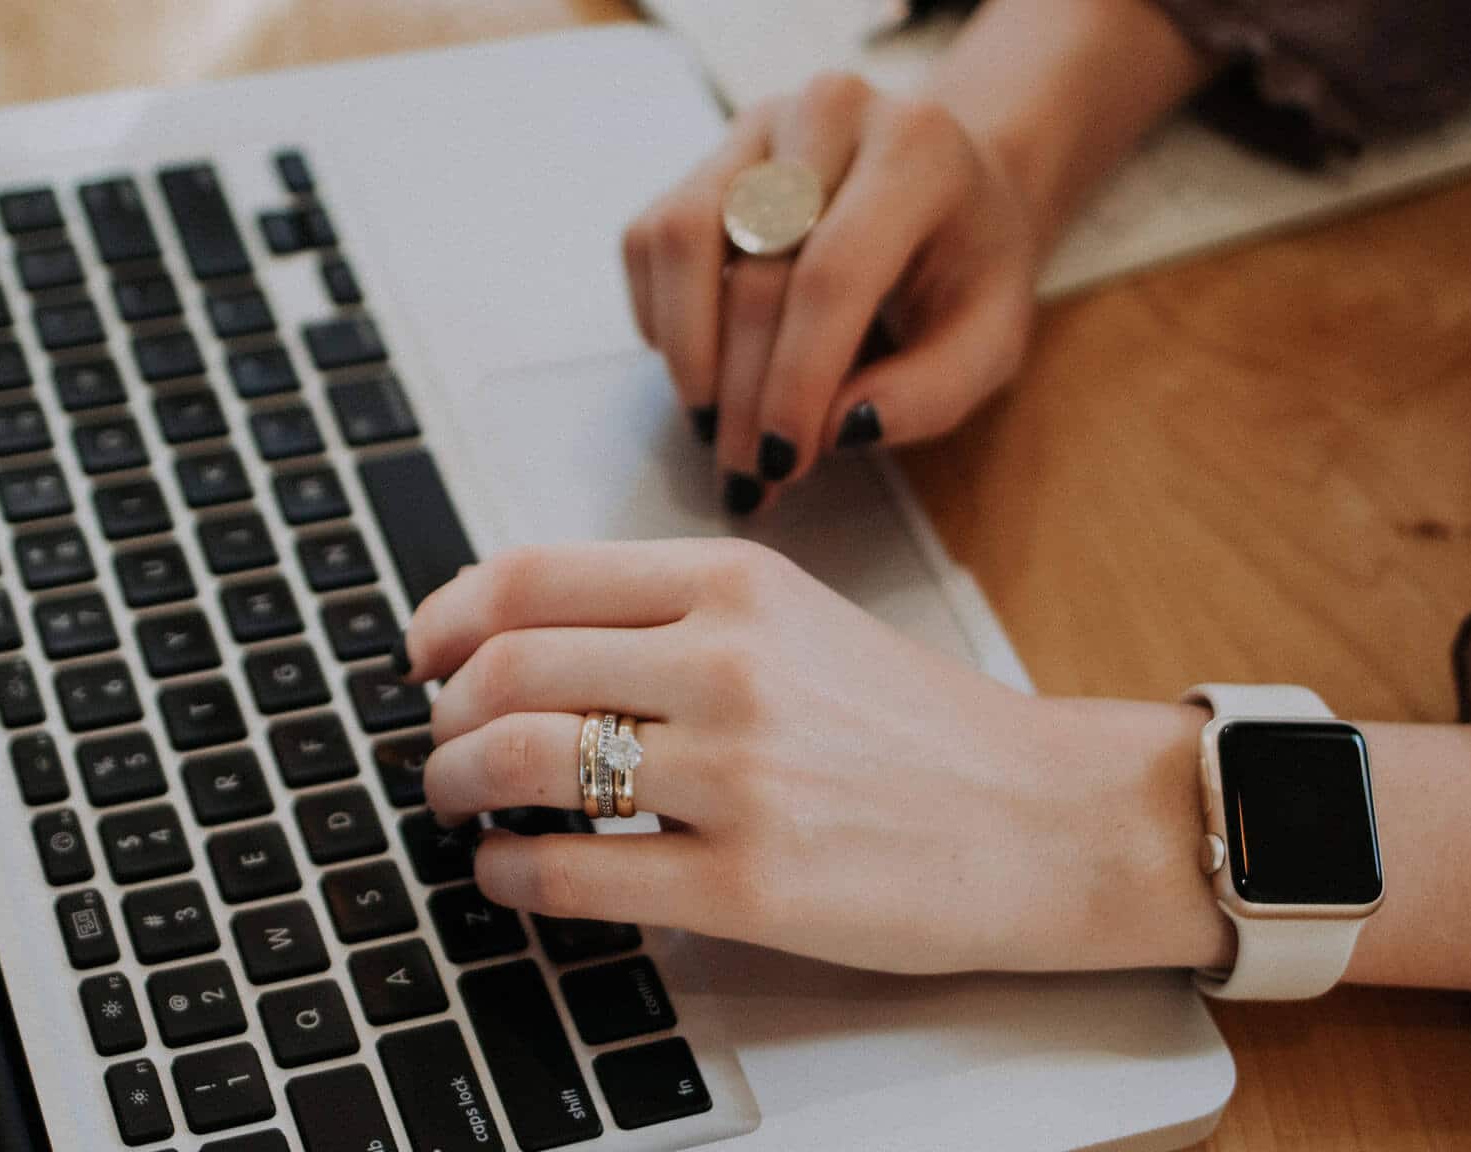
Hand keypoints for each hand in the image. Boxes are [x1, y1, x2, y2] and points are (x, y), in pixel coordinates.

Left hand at [399, 540, 1227, 975]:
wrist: (1048, 818)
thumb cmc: (920, 727)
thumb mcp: (799, 621)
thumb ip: (671, 616)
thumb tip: (524, 639)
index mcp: (736, 583)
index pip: (532, 575)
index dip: (446, 616)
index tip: (422, 653)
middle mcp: (730, 664)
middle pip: (507, 668)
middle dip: (442, 715)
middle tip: (437, 744)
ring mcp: (739, 776)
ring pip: (523, 762)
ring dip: (456, 786)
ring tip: (458, 805)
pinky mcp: (750, 885)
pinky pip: (573, 874)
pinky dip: (507, 876)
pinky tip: (507, 876)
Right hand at [621, 73, 1037, 513]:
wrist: (948, 184)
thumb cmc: (967, 269)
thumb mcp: (990, 341)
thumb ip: (930, 393)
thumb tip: (836, 430)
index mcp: (917, 150)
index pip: (832, 272)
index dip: (796, 378)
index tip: (782, 462)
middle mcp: (830, 113)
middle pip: (754, 269)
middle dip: (742, 393)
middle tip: (746, 474)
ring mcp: (758, 126)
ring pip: (681, 240)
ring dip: (687, 353)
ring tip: (713, 425)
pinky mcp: (707, 155)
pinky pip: (650, 240)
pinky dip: (661, 318)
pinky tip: (704, 366)